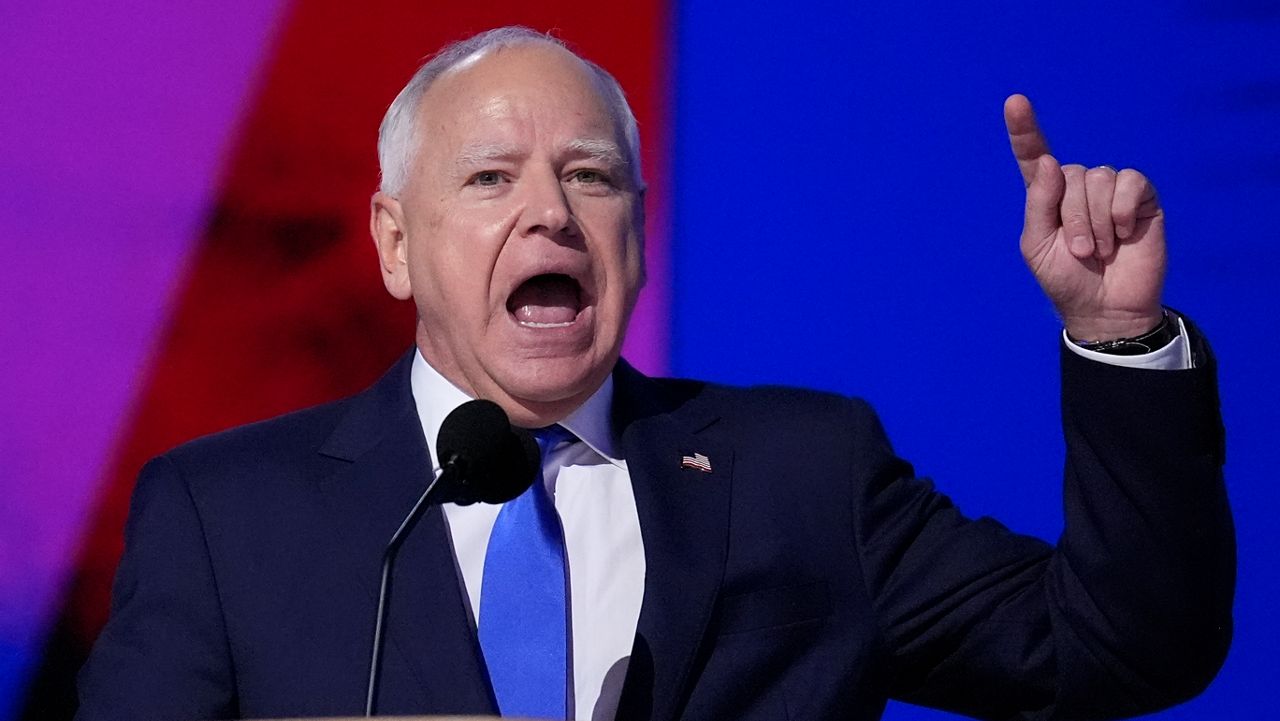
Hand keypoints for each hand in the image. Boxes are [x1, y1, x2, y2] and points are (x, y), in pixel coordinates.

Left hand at [1004, 94, 1165, 340]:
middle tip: (1080, 252)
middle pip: (1070, 174)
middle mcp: (1077, 186)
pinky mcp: (1141, 197)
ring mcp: (1110, 190)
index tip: (1015, 101)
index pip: (1033, 155)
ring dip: (1097, 222)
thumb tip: (1051, 161)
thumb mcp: (1038, 245)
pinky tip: (1124, 235)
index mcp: (1047, 195)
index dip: (1024, 129)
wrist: (1105, 308)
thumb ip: (1039, 203)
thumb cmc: (1066, 279)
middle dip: (1073, 218)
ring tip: (1101, 250)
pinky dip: (1122, 212)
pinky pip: (1130, 183)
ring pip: (1099, 179)